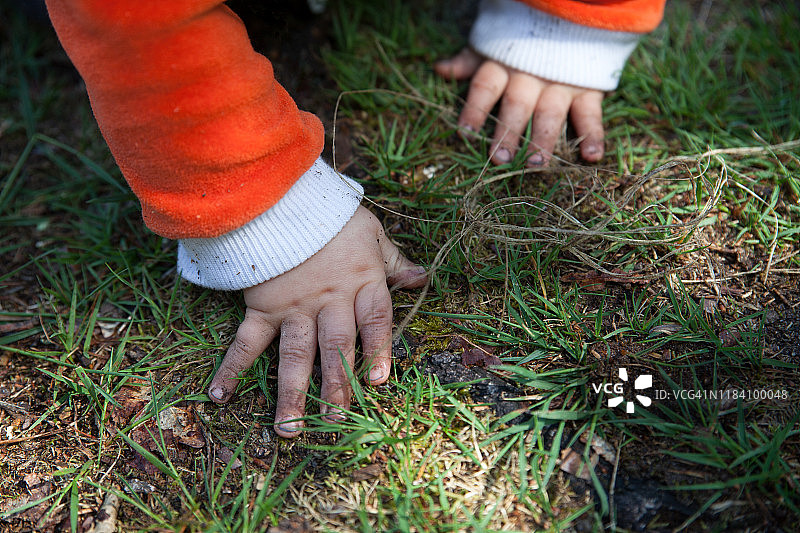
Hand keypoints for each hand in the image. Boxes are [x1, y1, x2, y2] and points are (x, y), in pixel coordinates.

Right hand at [207, 206, 425, 436]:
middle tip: (335, 422)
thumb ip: (394, 261)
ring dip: (292, 393)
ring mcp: (293, 308)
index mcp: (361, 283)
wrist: (281, 196)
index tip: (378, 381)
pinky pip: (246, 341)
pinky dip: (232, 367)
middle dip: (336, 387)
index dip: (378, 350)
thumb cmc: (331, 216)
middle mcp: (329, 302)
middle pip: (336, 349)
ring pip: (294, 356)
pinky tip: (220, 395)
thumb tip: (422, 279)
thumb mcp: (371, 232)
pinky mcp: (262, 307)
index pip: (375, 322)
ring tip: (290, 429)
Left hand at [435, 48, 604, 165]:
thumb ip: (469, 61)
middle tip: (501, 159)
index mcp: (504, 65)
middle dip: (508, 132)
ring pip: (551, 113)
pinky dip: (593, 134)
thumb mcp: (492, 45)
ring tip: (537, 164)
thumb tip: (440, 69)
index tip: (465, 133)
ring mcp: (560, 83)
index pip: (485, 87)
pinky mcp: (587, 88)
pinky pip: (590, 113)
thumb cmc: (521, 42)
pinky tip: (592, 156)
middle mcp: (530, 76)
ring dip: (544, 140)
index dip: (475, 108)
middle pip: (517, 105)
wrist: (572, 14)